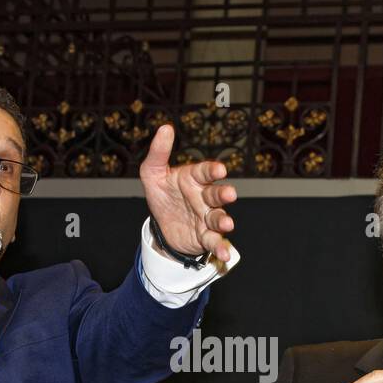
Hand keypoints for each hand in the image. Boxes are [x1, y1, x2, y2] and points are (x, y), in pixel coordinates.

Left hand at [139, 123, 236, 262]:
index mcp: (194, 178)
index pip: (205, 172)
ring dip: (224, 221)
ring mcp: (206, 217)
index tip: (220, 169)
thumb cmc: (162, 194)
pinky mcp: (205, 236)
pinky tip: (225, 254)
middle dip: (223, 194)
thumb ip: (158, 152)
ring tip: (227, 224)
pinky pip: (214, 241)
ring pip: (218, 218)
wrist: (162, 225)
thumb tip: (165, 128)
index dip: (212, 170)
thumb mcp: (152, 173)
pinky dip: (221, 248)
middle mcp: (204, 197)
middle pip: (216, 194)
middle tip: (230, 194)